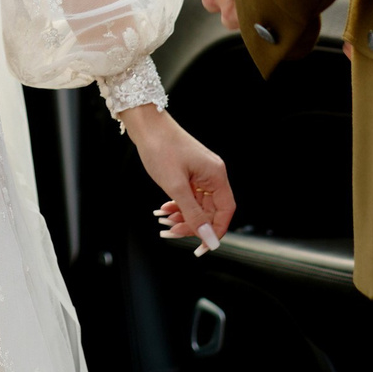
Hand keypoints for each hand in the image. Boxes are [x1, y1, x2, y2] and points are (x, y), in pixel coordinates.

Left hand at [119, 105, 234, 254]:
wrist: (146, 125)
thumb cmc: (161, 149)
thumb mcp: (176, 187)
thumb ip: (193, 214)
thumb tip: (208, 237)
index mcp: (216, 175)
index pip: (226, 211)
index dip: (215, 231)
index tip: (202, 247)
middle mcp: (212, 174)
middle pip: (211, 210)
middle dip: (193, 224)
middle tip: (172, 232)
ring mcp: (201, 172)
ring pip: (198, 204)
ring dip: (183, 215)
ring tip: (165, 221)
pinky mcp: (189, 171)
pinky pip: (189, 195)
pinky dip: (178, 205)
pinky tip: (165, 210)